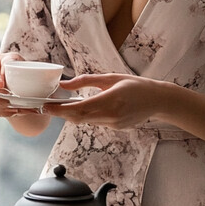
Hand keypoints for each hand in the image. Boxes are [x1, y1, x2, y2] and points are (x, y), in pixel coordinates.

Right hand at [0, 51, 24, 117]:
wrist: (12, 73)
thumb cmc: (12, 63)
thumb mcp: (13, 58)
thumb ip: (8, 62)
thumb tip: (3, 76)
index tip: (1, 85)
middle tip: (9, 101)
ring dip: (1, 107)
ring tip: (15, 109)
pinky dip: (3, 113)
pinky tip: (15, 112)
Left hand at [43, 73, 169, 129]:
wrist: (158, 100)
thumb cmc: (136, 85)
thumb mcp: (111, 77)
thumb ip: (86, 81)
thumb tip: (65, 84)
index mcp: (109, 100)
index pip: (78, 108)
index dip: (60, 109)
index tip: (46, 105)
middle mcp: (110, 115)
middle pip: (78, 118)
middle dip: (61, 113)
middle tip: (47, 106)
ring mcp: (113, 124)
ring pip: (86, 121)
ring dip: (73, 114)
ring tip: (62, 106)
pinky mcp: (115, 128)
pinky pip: (96, 122)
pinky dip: (87, 115)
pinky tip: (85, 108)